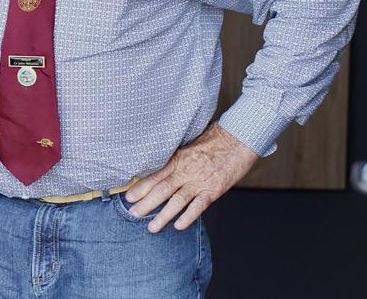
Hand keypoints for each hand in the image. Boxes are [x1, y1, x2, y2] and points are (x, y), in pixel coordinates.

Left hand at [124, 123, 258, 232]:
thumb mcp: (189, 145)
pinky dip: (188, 217)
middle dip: (146, 203)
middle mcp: (186, 171)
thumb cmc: (213, 140)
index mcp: (178, 159)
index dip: (141, 187)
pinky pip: (198, 206)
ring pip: (177, 201)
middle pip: (162, 190)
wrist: (238, 139)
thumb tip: (160, 165)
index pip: (155, 175)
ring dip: (163, 215)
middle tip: (132, 214)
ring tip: (151, 227)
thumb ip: (176, 157)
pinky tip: (178, 226)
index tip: (128, 196)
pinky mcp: (214, 190)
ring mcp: (199, 182)